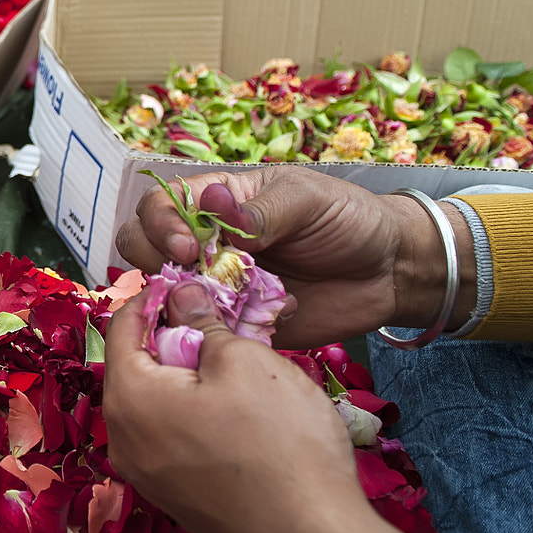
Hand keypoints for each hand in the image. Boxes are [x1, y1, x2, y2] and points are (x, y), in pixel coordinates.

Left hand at [101, 285, 363, 532]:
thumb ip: (203, 322)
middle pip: (135, 366)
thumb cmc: (279, 445)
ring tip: (236, 359)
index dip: (155, 296)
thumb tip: (180, 295)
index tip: (188, 280)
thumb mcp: (245, 361)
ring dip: (187, 375)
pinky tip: (238, 408)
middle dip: (173, 336)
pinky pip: (171, 436)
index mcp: (128, 398)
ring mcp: (146, 475)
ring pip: (155, 403)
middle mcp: (122, 439)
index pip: (121, 327)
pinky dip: (194, 411)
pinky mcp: (175, 496)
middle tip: (219, 319)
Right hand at [114, 165, 467, 347]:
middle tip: (191, 276)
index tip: (188, 247)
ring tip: (218, 305)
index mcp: (216, 203)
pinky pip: (202, 331)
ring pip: (165, 295)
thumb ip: (260, 211)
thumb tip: (213, 204)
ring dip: (180, 300)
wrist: (390, 271)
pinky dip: (211, 332)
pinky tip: (244, 328)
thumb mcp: (307, 200)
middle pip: (142, 248)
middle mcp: (206, 244)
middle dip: (154, 261)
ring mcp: (216, 286)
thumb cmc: (348, 220)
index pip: (158, 208)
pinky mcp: (235, 324)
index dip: (161, 227)